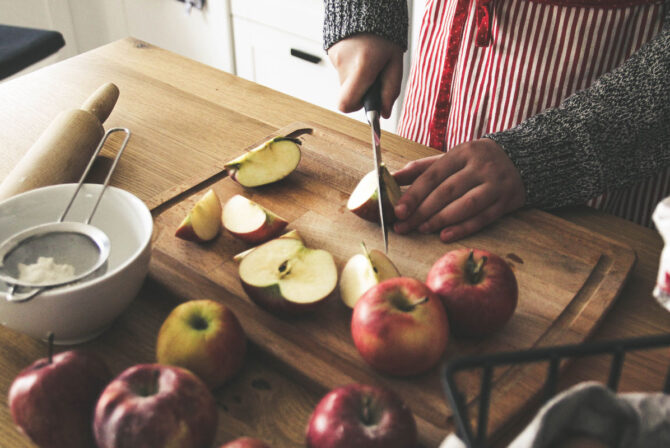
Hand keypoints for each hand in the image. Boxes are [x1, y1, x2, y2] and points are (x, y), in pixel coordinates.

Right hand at [327, 33, 402, 117]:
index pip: (346, 104)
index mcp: (363, 66)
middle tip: (373, 76)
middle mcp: (345, 63)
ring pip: (345, 81)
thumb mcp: (395, 62)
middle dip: (361, 91)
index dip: (356, 108)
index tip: (367, 101)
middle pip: (347, 94)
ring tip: (368, 59)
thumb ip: (390, 90)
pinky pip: (342, 69)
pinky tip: (360, 53)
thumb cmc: (385, 34)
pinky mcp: (330, 52)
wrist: (367, 6)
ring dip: (357, 76)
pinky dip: (352, 66)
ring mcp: (334, 57)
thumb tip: (384, 113)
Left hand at [392, 138, 525, 241]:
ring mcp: (495, 185)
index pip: (433, 175)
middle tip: (403, 226)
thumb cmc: (478, 161)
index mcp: (463, 152)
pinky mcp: (506, 201)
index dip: (413, 194)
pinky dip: (462, 228)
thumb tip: (391, 178)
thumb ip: (423, 168)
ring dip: (440, 220)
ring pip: (464, 206)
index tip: (397, 210)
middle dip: (421, 211)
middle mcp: (480, 167)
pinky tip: (445, 236)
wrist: (524, 159)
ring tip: (421, 229)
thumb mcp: (453, 157)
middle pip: (446, 192)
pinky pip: (482, 218)